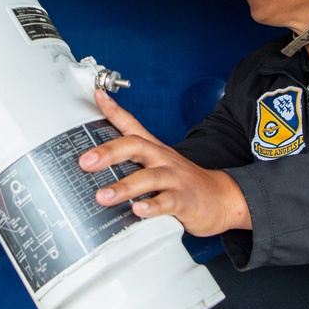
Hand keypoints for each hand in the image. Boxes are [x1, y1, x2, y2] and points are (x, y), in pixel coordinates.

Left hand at [78, 91, 250, 236]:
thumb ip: (132, 162)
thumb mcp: (159, 165)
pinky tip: (138, 210)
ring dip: (124, 187)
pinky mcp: (185, 200)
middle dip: (110, 152)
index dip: (114, 111)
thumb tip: (96, 161)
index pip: (132, 125)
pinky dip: (152, 206)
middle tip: (86, 161)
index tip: (98, 97)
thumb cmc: (184, 183)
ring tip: (103, 196)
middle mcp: (163, 160)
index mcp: (155, 150)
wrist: (222, 198)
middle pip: (136, 147)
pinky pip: (167, 202)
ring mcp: (175, 179)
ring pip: (149, 177)